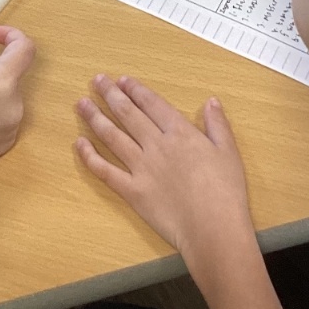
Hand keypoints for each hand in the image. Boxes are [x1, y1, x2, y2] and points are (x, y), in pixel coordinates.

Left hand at [75, 75, 253, 258]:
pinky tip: (79, 144)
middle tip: (97, 81)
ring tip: (81, 104)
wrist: (213, 228)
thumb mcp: (229, 152)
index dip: (136, 90)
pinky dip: (90, 157)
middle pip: (128, 115)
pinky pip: (106, 171)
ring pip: (113, 137)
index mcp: (180, 133)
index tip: (122, 80)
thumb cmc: (226, 192)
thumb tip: (211, 100)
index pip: (152, 104)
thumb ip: (218, 125)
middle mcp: (156, 145)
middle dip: (111, 95)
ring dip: (95, 118)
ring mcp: (141, 168)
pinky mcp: (132, 191)